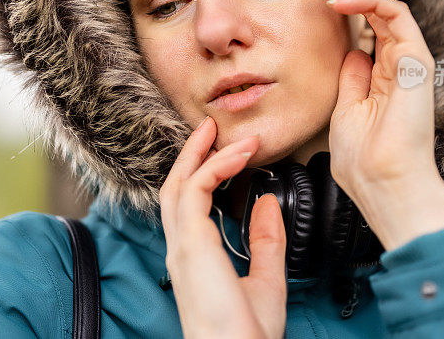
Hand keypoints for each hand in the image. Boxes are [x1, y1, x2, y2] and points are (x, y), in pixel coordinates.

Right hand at [159, 116, 286, 338]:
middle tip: (209, 127)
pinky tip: (238, 155)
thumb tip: (267, 204)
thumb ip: (265, 241)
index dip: (202, 173)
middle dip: (191, 154)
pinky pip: (196, 191)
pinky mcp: (192, 243)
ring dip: (202, 153)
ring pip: (180, 184)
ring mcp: (183, 245)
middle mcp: (183, 248)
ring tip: (220, 130)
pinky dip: (215, 167)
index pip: (189, 205)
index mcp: (195, 257)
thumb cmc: (247, 332)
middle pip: (175, 187)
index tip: (225, 150)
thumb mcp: (266, 279)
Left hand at [299, 0, 443, 251]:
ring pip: (383, 4)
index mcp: (384, 73)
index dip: (340, 0)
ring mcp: (410, 59)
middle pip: (373, 8)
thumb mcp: (346, 109)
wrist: (382, 185)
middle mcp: (400, 61)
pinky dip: (366, 3)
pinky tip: (337, 1)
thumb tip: (352, 53)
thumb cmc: (363, 158)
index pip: (365, 23)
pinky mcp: (417, 60)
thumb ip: (352, 78)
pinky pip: (394, 16)